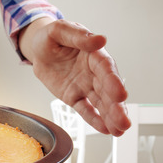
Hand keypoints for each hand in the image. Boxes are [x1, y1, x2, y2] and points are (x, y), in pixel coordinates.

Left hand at [18, 18, 130, 135]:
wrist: (38, 50)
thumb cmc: (51, 37)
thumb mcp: (60, 31)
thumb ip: (78, 36)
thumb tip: (100, 40)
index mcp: (93, 54)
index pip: (105, 68)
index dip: (113, 82)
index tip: (120, 94)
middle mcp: (93, 72)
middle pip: (107, 90)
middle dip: (116, 106)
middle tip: (124, 121)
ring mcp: (85, 86)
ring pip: (100, 103)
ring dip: (110, 117)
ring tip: (120, 131)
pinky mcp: (74, 97)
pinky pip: (85, 110)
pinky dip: (95, 119)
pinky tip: (106, 130)